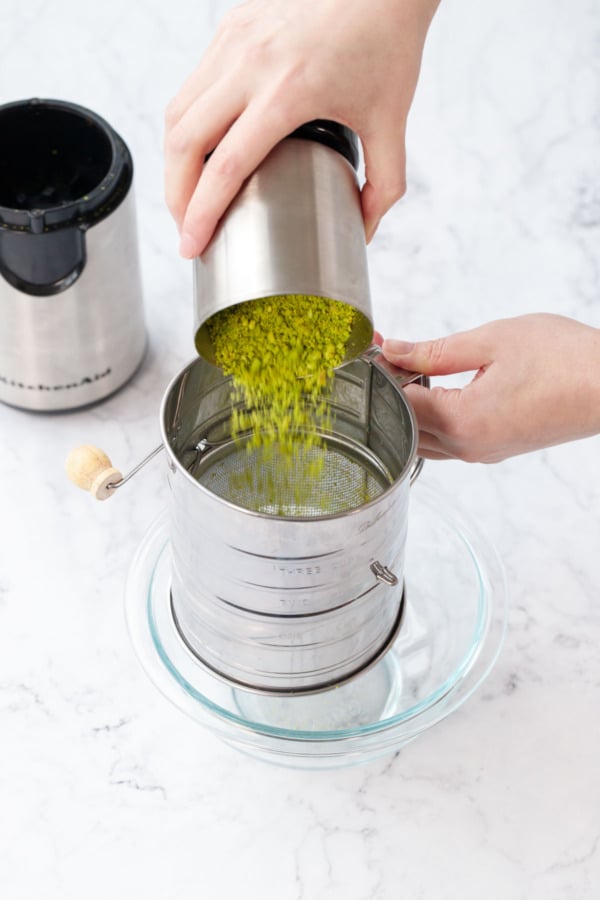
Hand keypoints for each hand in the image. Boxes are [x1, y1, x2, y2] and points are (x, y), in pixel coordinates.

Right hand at [164, 0, 439, 257]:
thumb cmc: (388, 41)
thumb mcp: (391, 122)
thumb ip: (384, 185)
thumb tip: (365, 229)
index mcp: (287, 93)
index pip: (223, 168)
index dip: (201, 215)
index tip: (192, 245)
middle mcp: (249, 64)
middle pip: (183, 144)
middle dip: (176, 196)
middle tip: (187, 228)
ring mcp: (233, 41)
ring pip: (177, 112)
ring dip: (174, 161)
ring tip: (188, 195)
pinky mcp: (230, 26)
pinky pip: (192, 85)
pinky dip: (187, 125)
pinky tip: (201, 150)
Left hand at [382, 314, 599, 462]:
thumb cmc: (564, 360)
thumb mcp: (492, 341)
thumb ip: (435, 350)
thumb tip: (394, 351)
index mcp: (463, 422)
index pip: (397, 404)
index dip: (380, 375)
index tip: (372, 350)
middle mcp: (469, 447)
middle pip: (403, 430)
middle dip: (388, 394)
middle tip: (386, 357)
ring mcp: (483, 453)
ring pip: (423, 442)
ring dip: (408, 411)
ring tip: (409, 371)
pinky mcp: (496, 449)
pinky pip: (448, 443)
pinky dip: (431, 420)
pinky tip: (434, 390)